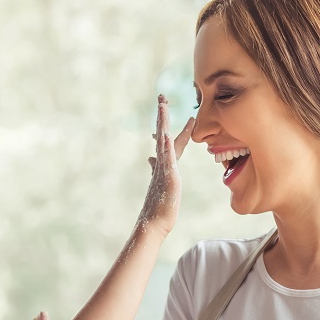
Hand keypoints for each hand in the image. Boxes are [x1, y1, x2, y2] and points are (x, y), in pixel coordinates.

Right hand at [141, 94, 193, 234]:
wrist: (153, 223)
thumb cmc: (160, 206)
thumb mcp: (163, 183)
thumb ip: (159, 169)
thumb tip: (151, 158)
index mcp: (163, 164)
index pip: (165, 138)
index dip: (165, 122)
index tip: (164, 105)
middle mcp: (162, 163)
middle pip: (162, 134)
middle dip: (162, 115)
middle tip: (161, 96)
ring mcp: (164, 169)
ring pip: (163, 142)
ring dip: (163, 123)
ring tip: (162, 106)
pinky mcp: (168, 178)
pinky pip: (167, 159)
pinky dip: (165, 146)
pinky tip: (165, 135)